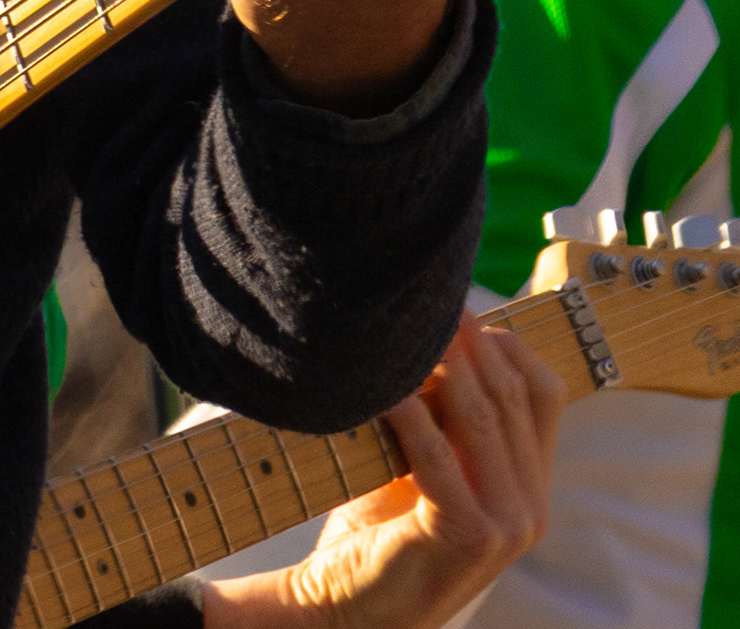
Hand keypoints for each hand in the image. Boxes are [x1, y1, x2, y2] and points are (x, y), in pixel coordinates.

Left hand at [198, 317, 566, 628]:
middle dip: (471, 342)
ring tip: (409, 325)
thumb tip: (430, 340)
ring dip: (443, 364)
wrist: (354, 606)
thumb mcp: (423, 468)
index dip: (509, 345)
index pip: (543, 397)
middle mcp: (532, 506)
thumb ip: (441, 420)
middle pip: (510, 398)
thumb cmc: (382, 530)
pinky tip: (381, 382)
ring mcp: (507, 524)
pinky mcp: (467, 533)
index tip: (469, 308)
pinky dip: (407, 411)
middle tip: (434, 299)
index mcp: (530, 487)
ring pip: (478, 418)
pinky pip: (435, 453)